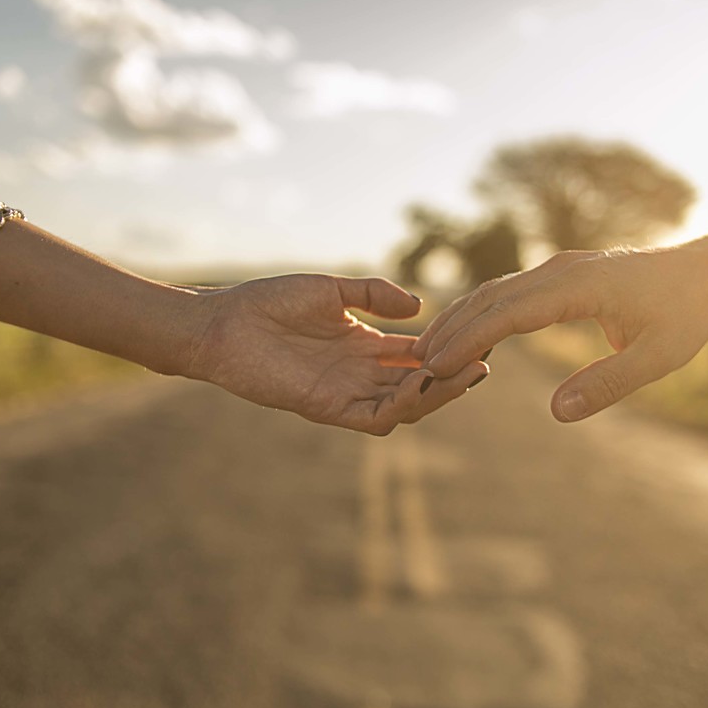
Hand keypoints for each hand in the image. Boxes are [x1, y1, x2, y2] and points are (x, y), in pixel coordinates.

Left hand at [187, 274, 488, 434]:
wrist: (223, 324)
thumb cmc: (268, 303)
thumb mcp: (331, 290)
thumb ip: (373, 294)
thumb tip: (418, 307)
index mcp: (363, 346)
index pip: (416, 356)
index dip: (446, 350)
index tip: (477, 338)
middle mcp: (359, 373)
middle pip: (418, 385)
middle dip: (451, 377)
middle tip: (483, 365)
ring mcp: (344, 393)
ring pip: (403, 406)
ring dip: (435, 395)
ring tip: (465, 375)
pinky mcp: (326, 407)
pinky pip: (373, 418)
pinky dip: (400, 407)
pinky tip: (419, 386)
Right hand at [414, 248, 707, 421]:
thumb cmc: (687, 315)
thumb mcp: (657, 358)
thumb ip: (608, 384)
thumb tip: (557, 413)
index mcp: (580, 286)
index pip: (509, 312)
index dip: (470, 339)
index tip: (438, 364)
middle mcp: (562, 269)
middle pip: (491, 296)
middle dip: (452, 329)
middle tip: (418, 364)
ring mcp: (560, 267)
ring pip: (496, 289)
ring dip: (462, 317)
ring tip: (430, 350)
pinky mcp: (563, 272)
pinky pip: (511, 290)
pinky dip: (483, 310)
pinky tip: (468, 333)